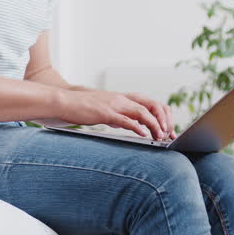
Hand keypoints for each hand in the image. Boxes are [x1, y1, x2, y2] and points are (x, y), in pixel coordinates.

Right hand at [57, 89, 173, 139]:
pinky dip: (138, 127)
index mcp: (125, 98)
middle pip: (153, 105)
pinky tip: (144, 135)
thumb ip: (121, 117)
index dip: (164, 116)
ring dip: (155, 125)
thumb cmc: (84, 108)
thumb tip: (131, 126)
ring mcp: (115, 105)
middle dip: (165, 120)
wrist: (65, 102)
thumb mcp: (108, 111)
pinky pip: (126, 120)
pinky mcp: (106, 113)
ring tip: (160, 136)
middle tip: (168, 134)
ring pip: (143, 112)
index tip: (169, 130)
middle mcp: (123, 99)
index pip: (152, 104)